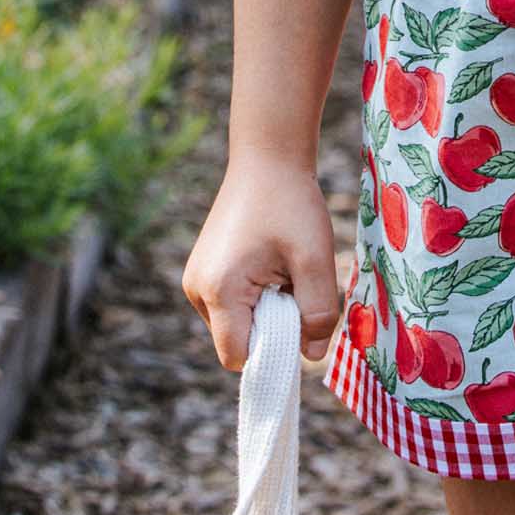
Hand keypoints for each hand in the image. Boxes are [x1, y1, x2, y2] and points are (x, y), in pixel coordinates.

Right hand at [180, 151, 342, 370]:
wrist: (267, 158)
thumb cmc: (292, 204)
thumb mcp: (315, 259)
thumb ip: (318, 312)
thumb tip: (312, 355)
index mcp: (219, 289)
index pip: (238, 357)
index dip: (272, 353)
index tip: (300, 325)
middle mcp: (197, 289)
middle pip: (236, 342)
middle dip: (270, 329)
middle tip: (294, 287)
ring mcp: (195, 279)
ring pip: (234, 324)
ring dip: (263, 312)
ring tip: (282, 271)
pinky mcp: (202, 269)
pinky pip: (229, 305)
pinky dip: (253, 298)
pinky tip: (270, 265)